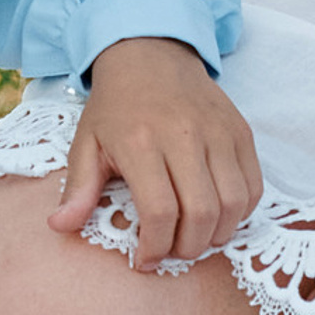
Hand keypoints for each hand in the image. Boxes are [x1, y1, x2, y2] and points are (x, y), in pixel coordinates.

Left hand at [53, 38, 261, 270]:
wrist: (151, 54)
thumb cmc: (117, 106)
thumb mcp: (87, 143)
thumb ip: (78, 188)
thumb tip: (59, 226)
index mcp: (141, 141)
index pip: (160, 211)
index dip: (156, 247)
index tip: (145, 259)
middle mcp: (184, 135)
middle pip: (202, 213)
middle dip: (188, 247)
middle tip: (173, 251)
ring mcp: (218, 132)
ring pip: (234, 202)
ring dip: (218, 234)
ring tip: (196, 237)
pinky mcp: (240, 130)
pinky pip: (254, 185)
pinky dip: (241, 211)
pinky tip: (218, 214)